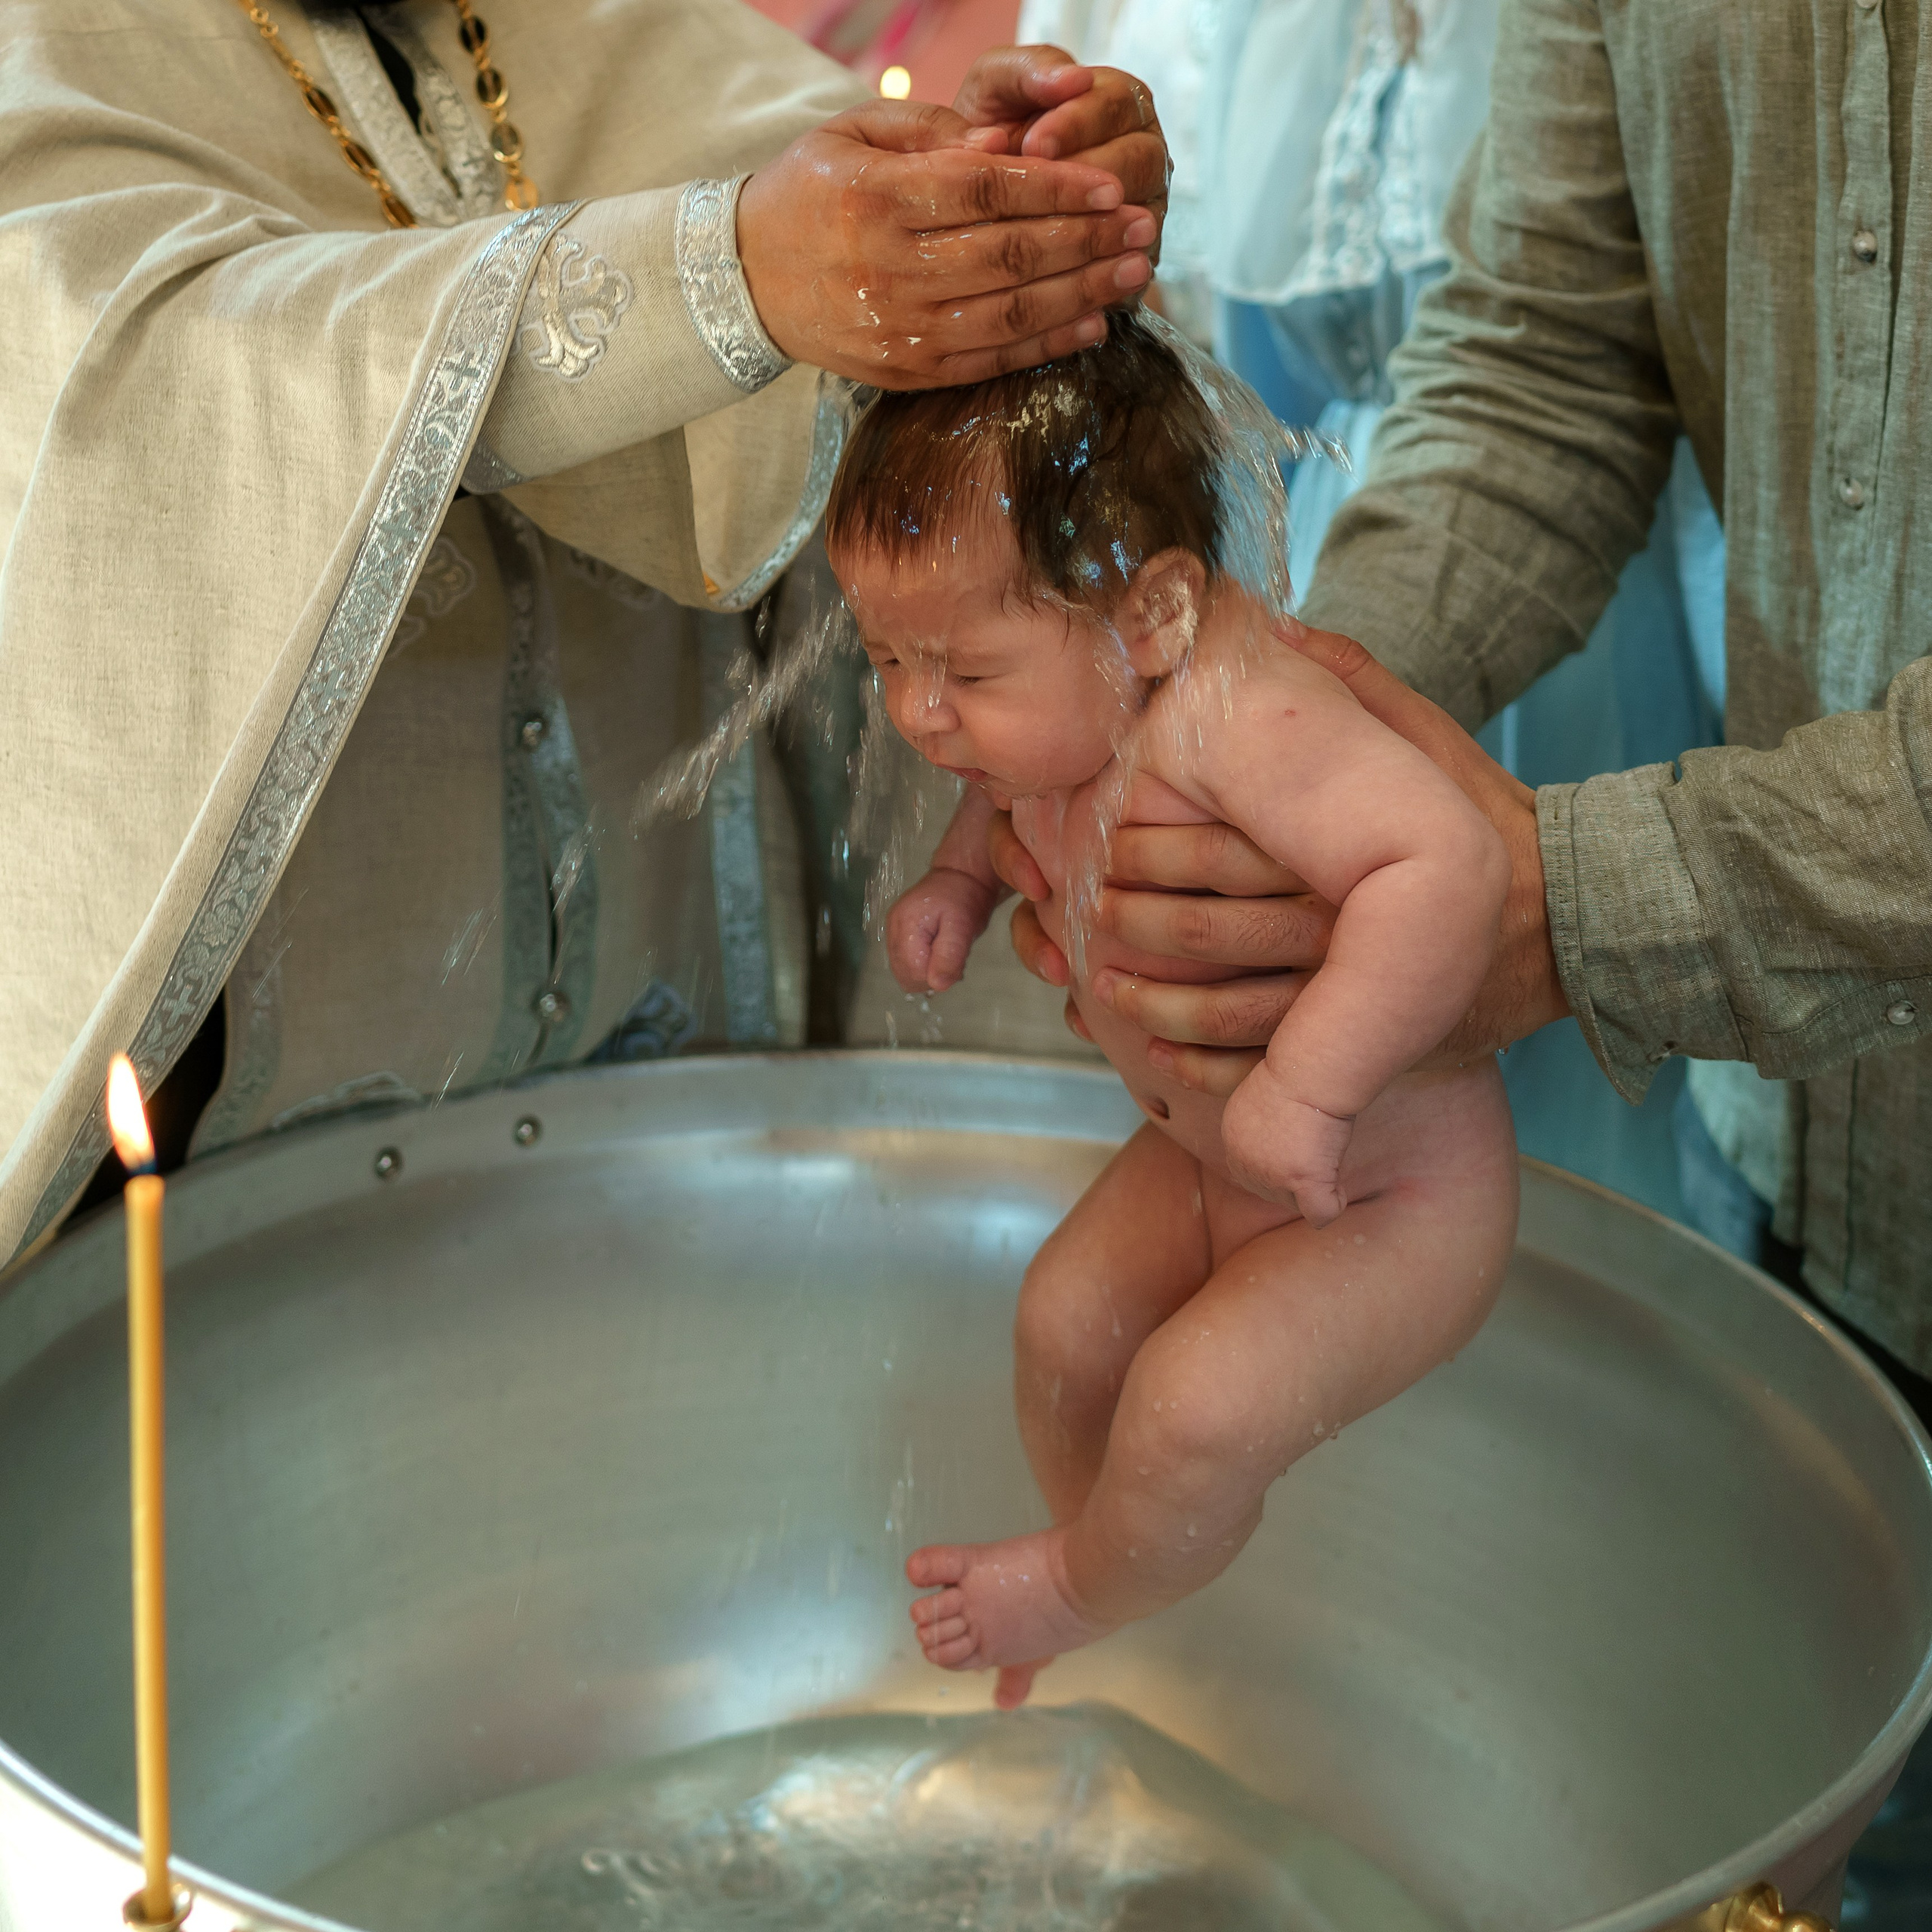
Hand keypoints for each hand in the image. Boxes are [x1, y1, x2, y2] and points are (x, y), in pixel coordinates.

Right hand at [737, 96, 1154, 387]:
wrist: (745, 280)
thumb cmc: (810, 193)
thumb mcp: (854, 135)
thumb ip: (935, 132)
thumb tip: (1015, 139)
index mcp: (876, 200)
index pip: (985, 194)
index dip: (1057, 191)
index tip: (1111, 186)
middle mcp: (888, 270)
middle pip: (1009, 257)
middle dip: (1086, 241)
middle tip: (1142, 226)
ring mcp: (900, 329)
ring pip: (1009, 313)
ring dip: (1082, 295)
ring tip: (1133, 272)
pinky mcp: (907, 371)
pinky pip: (991, 360)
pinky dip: (1047, 345)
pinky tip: (1092, 324)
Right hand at [888, 866, 1000, 992]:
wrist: (959, 875)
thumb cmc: (964, 898)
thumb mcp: (964, 927)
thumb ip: (950, 956)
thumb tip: (937, 986)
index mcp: (906, 924)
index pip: (913, 972)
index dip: (936, 976)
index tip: (955, 964)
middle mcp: (892, 928)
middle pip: (904, 975)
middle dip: (931, 975)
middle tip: (952, 958)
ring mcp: (892, 930)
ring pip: (903, 972)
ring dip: (927, 971)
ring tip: (945, 953)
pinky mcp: (896, 933)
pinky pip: (904, 962)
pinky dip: (921, 964)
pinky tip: (937, 952)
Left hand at [952, 49, 1169, 256]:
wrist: (977, 205)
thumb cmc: (992, 136)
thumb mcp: (997, 89)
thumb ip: (1028, 70)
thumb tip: (1073, 77)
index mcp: (1118, 101)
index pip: (1116, 104)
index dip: (1077, 124)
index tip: (1034, 144)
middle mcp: (1144, 152)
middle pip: (1140, 160)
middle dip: (1087, 175)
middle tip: (1039, 191)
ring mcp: (1146, 206)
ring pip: (1138, 215)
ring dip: (1092, 224)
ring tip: (1043, 231)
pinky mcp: (1135, 257)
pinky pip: (1127, 264)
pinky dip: (1094, 269)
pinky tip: (1053, 272)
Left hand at [1000, 623, 1569, 1091]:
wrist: (1569, 927)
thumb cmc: (1489, 822)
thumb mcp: (1430, 739)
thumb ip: (1356, 685)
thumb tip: (1280, 628)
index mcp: (1346, 853)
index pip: (1229, 858)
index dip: (1159, 854)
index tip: (1113, 844)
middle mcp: (1345, 930)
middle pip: (1216, 937)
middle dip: (1140, 926)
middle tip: (1091, 912)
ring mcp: (1356, 1001)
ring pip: (1231, 1013)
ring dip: (1156, 1004)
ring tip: (1103, 986)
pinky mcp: (1369, 1054)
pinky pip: (1267, 1071)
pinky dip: (1201, 1069)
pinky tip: (1155, 1054)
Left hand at [1221, 1064, 1352, 1227]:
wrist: (1309, 1070)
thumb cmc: (1297, 1072)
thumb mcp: (1261, 1096)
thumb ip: (1260, 1125)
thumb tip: (1279, 1137)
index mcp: (1233, 1137)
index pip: (1251, 1172)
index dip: (1277, 1163)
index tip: (1298, 1143)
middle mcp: (1243, 1161)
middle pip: (1271, 1192)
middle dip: (1294, 1179)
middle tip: (1315, 1148)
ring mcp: (1270, 1174)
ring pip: (1294, 1203)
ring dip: (1313, 1187)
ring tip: (1327, 1155)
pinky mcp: (1301, 1180)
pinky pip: (1319, 1213)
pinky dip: (1333, 1203)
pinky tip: (1338, 1185)